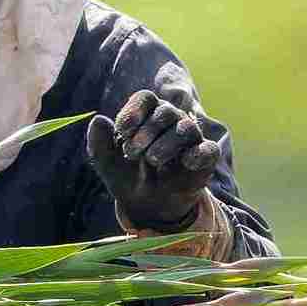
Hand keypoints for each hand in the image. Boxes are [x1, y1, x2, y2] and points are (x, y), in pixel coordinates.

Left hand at [87, 86, 221, 231]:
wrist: (147, 206)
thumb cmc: (128, 176)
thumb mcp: (107, 164)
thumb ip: (99, 143)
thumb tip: (98, 120)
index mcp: (147, 116)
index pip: (145, 99)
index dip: (134, 111)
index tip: (122, 130)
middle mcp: (171, 121)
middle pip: (165, 111)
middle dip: (146, 131)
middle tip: (132, 153)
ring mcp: (190, 139)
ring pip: (185, 128)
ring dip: (166, 144)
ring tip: (152, 161)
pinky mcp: (204, 158)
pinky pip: (208, 149)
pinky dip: (197, 154)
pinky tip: (185, 162)